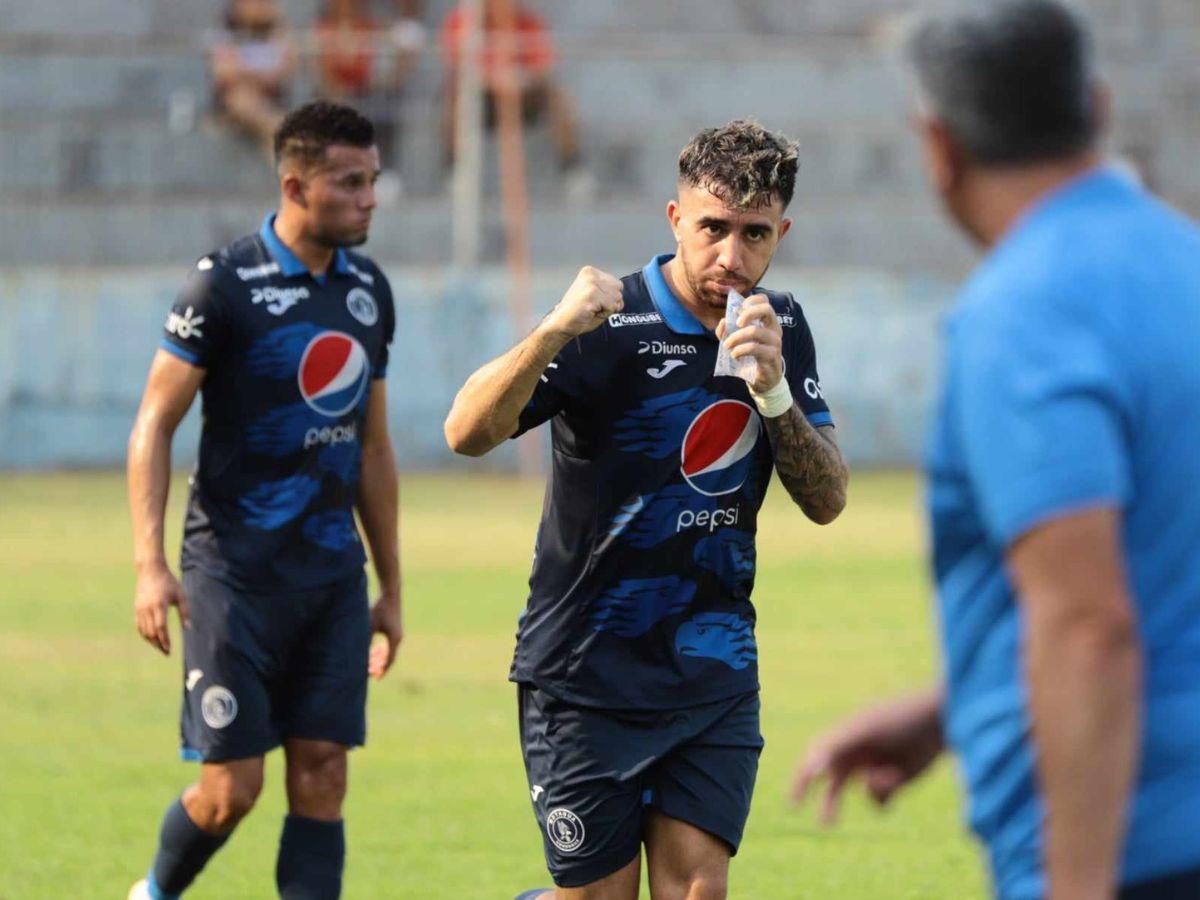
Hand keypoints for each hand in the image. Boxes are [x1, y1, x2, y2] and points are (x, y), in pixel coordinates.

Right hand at [134, 564, 189, 655]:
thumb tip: (188, 628)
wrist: (151, 570)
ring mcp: (140, 609)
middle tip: (166, 652)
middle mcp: (148, 608)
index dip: (165, 640)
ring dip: (152, 641)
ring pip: (144, 631)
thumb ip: (185, 612)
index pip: (161, 627)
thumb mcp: (181, 595)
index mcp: (159, 605)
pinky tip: (152, 639)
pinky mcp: (136, 609)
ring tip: (160, 648)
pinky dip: (145, 634)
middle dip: (159, 644)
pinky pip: (139, 626)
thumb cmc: (169, 582)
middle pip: (151, 632)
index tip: (169, 649)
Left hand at [368, 595, 402, 679]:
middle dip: (379, 666)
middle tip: (370, 673)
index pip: (388, 660)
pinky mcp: (395, 629)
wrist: (390, 594)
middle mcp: (398, 638)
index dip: (382, 670)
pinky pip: (389, 644)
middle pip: (389, 657)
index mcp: (394, 639)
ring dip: (380, 658)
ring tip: (371, 663)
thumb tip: (358, 653)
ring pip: (389, 651)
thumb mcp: (369, 625)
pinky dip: (382, 650)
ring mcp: (398, 633)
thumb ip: (365, 640)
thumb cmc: (378, 609)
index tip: (376, 678)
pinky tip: (375, 650)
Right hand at [540, 266, 623, 339]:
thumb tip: (620, 300)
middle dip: (610, 303)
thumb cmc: (579, 313)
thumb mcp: (598, 298)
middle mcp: (591, 274)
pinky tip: (590, 313)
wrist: (561, 324)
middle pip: (619, 290)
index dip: (610, 298)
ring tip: (591, 310)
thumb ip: (611, 294)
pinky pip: (611, 307)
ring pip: (616, 299)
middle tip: (592, 308)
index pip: (618, 284)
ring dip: (606, 309)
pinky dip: (604, 314)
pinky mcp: (591, 295)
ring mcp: (591, 284)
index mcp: (591, 272)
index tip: (594, 303)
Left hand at [717, 293, 782, 393]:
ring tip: (727, 345)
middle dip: (748, 313)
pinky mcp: (772, 355)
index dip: (751, 301)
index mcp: (767, 322)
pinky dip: (740, 350)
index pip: (765, 301)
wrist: (763, 380)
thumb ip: (728, 330)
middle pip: (766, 309)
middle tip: (736, 323)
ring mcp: (775, 342)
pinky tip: (734, 355)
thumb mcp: (737, 341)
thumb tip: (723, 322)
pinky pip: (754, 348)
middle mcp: (774, 329)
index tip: (738, 310)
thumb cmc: (751, 357)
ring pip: (755, 331)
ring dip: (736, 337)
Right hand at [792, 690, 944, 824]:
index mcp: (842, 738)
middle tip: (826, 824)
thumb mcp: (862, 731)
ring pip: (861, 794)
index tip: (794, 802)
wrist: (938, 720)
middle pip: (833, 785)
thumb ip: (834, 748)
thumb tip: (810, 768)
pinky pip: (881, 801)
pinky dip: (887, 792)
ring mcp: (875, 769)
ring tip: (891, 774)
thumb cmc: (897, 718)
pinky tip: (899, 773)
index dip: (801, 781)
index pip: (814, 761)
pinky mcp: (894, 782)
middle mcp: (856, 755)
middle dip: (828, 804)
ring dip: (873, 789)